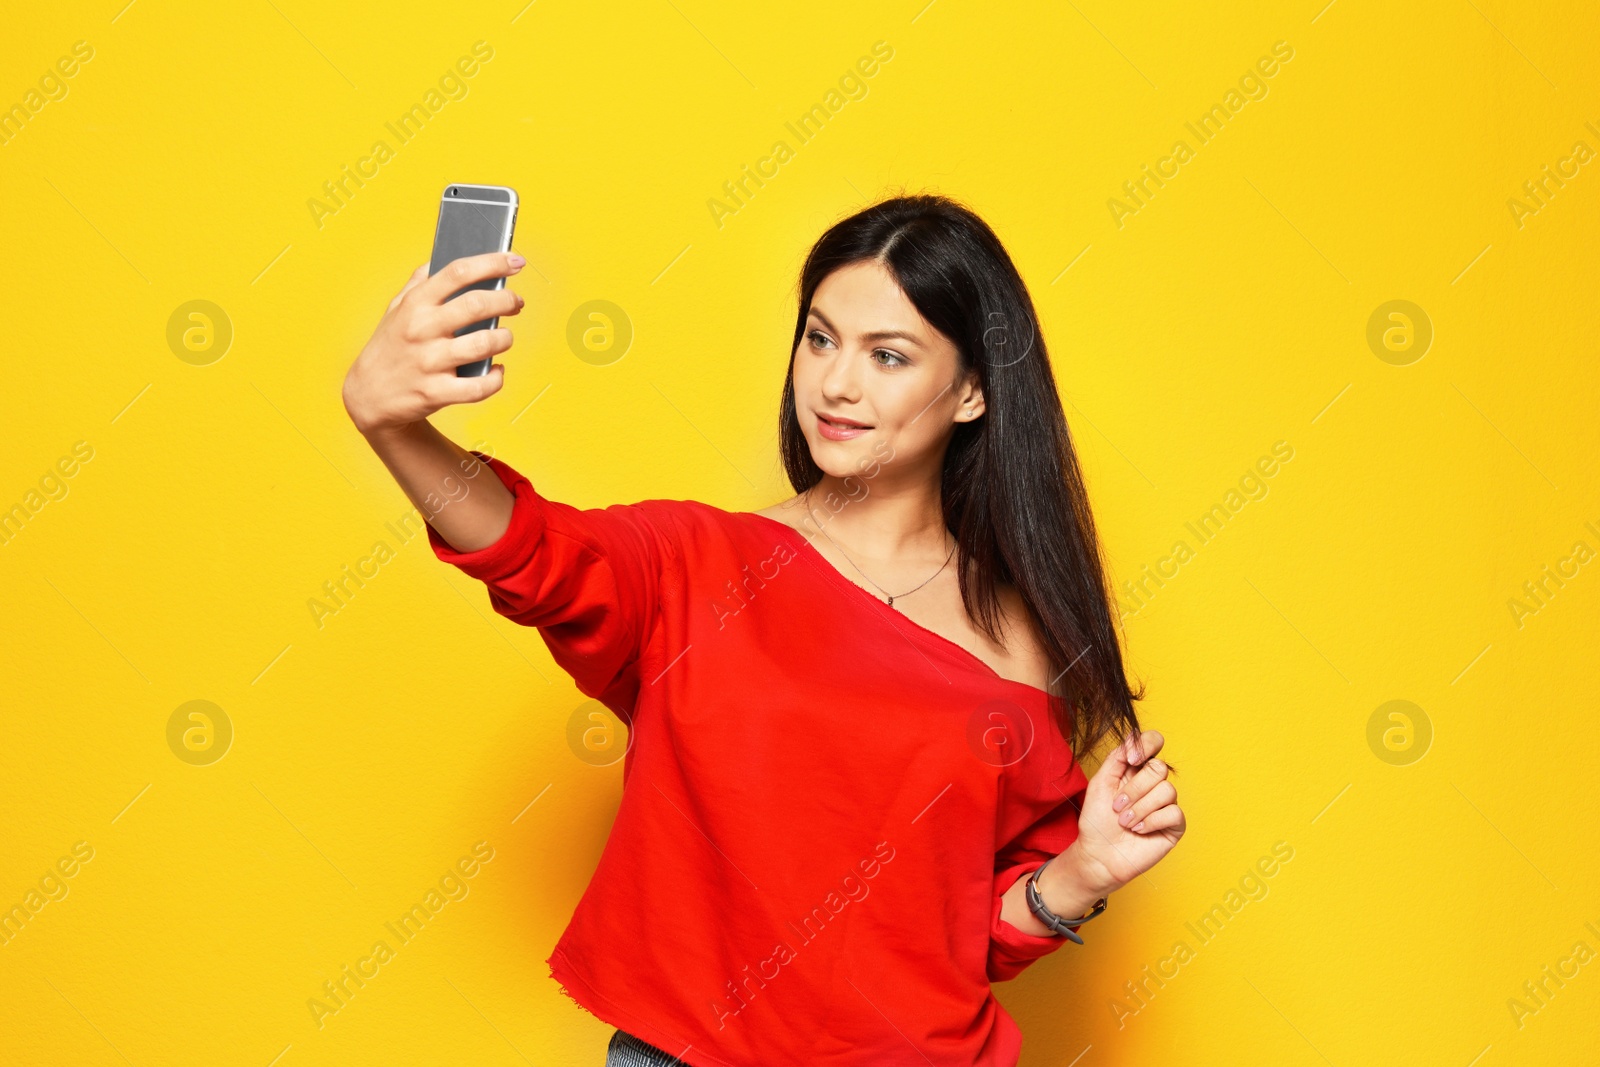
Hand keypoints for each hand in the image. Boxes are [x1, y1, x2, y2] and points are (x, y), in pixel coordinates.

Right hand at [341, 252, 524, 436]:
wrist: (368, 396)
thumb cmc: (389, 348)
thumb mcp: (395, 309)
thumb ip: (418, 283)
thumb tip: (441, 259)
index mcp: (415, 304)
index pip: (458, 272)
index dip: (492, 263)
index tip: (515, 261)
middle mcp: (422, 329)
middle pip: (476, 305)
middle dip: (506, 300)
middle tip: (516, 302)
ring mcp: (429, 362)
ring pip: (484, 344)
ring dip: (504, 338)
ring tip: (505, 337)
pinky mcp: (436, 393)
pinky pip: (480, 387)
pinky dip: (496, 378)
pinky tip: (496, 371)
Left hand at [1068, 729, 1184, 894]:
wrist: (1099, 855)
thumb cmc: (1097, 821)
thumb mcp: (1100, 782)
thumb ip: (1117, 757)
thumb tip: (1135, 740)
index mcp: (1136, 769)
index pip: (1154, 741)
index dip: (1147, 745)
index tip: (1130, 761)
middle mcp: (1153, 784)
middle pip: (1159, 768)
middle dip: (1135, 789)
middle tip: (1118, 807)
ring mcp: (1166, 804)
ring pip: (1167, 791)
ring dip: (1140, 808)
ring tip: (1125, 822)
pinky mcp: (1174, 825)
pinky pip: (1173, 813)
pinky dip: (1152, 822)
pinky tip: (1139, 831)